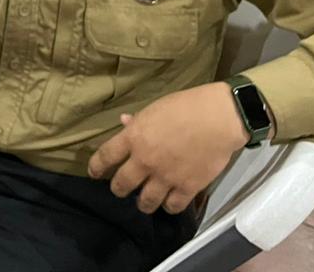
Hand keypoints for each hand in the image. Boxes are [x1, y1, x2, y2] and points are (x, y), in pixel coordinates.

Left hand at [88, 82, 248, 214]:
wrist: (219, 118)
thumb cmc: (186, 106)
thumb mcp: (155, 108)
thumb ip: (138, 121)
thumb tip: (124, 123)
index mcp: (134, 137)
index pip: (105, 157)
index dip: (96, 167)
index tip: (94, 173)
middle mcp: (145, 160)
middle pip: (121, 185)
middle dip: (118, 189)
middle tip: (121, 189)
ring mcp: (166, 177)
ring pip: (145, 202)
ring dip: (142, 203)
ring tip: (145, 200)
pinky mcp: (187, 188)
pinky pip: (172, 207)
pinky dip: (169, 206)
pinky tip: (169, 201)